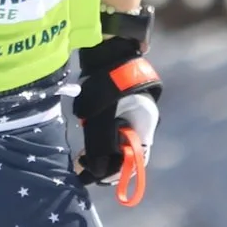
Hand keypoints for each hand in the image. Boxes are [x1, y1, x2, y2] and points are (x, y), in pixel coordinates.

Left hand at [73, 11, 160, 203]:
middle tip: (83, 163)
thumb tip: (97, 168)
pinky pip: (111, 125)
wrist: (110, 49)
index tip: (97, 177)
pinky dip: (99, 132)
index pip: (136, 160)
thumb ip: (102, 142)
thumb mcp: (104, 116)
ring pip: (116, 138)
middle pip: (124, 151)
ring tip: (82, 150)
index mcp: (144, 126)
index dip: (118, 172)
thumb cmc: (110, 81)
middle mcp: (141, 121)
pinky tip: (85, 130)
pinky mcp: (119, 103)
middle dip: (105, 160)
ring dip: (100, 146)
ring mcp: (131, 112)